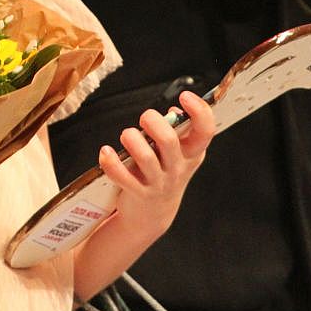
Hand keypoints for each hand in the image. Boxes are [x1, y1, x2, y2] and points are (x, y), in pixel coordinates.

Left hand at [99, 90, 214, 237]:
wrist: (152, 214)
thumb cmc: (164, 172)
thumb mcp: (179, 153)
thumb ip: (178, 131)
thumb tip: (174, 111)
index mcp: (192, 153)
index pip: (205, 131)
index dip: (199, 111)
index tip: (185, 96)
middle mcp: (178, 168)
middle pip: (169, 141)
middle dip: (153, 122)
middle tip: (144, 119)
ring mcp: (159, 182)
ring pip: (146, 157)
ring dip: (131, 139)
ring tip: (127, 136)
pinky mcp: (138, 193)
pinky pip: (122, 177)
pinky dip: (110, 162)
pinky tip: (105, 152)